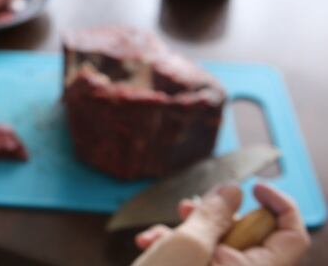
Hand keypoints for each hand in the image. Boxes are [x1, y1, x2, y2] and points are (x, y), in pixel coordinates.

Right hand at [134, 183, 309, 265]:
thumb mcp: (190, 243)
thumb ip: (214, 214)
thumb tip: (232, 192)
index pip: (293, 233)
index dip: (279, 204)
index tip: (252, 187)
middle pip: (251, 237)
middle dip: (216, 215)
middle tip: (187, 206)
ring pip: (219, 246)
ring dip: (189, 230)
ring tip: (161, 230)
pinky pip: (201, 260)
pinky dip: (179, 248)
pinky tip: (151, 245)